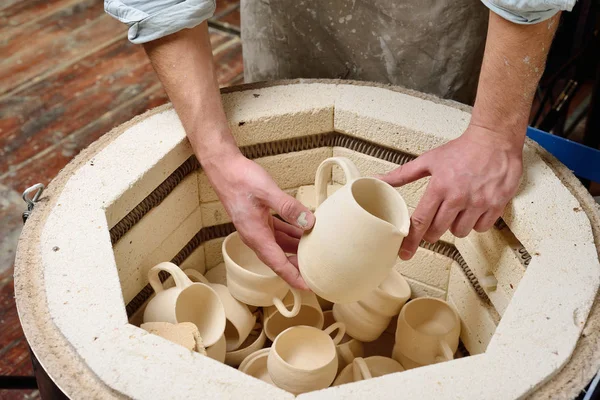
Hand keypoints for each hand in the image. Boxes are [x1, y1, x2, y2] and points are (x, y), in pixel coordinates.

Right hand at [201, 150, 314, 288]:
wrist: (223, 168)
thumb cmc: (240, 179)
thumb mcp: (268, 191)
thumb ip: (289, 208)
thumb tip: (309, 222)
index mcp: (255, 235)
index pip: (277, 263)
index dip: (293, 276)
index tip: (307, 286)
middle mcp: (255, 236)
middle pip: (279, 259)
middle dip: (297, 268)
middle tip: (316, 272)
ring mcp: (256, 228)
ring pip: (279, 246)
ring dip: (295, 251)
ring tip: (314, 254)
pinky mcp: (259, 220)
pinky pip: (277, 233)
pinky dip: (291, 235)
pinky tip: (303, 232)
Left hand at [380, 124, 522, 259]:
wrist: (494, 139)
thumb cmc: (462, 149)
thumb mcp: (428, 160)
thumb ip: (402, 174)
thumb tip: (379, 180)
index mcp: (439, 186)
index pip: (421, 221)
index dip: (411, 240)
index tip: (405, 253)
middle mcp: (458, 197)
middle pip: (438, 231)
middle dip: (432, 231)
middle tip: (434, 222)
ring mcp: (478, 202)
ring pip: (459, 232)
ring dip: (455, 226)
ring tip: (457, 210)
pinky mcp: (496, 204)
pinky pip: (481, 228)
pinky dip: (475, 223)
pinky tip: (473, 210)